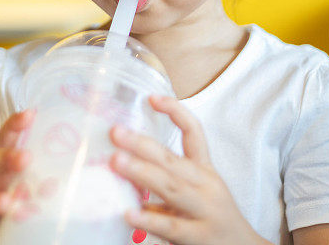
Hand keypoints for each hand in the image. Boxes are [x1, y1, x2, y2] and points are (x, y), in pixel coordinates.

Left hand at [109, 95, 263, 244]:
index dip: (175, 112)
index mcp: (205, 171)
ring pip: (172, 188)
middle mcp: (207, 186)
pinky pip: (172, 226)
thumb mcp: (195, 194)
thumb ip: (166, 182)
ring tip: (117, 161)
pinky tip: (128, 212)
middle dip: (143, 145)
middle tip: (116, 132)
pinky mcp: (200, 237)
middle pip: (173, 160)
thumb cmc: (212, 220)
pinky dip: (150, 219)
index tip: (151, 97)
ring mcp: (205, 211)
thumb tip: (125, 168)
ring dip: (143, 173)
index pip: (194, 133)